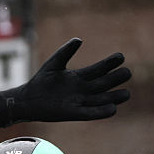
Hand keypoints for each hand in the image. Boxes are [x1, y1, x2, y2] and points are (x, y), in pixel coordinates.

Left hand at [0, 38, 130, 123]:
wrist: (26, 100)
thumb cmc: (40, 81)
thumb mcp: (54, 64)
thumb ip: (65, 52)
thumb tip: (79, 39)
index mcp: (79, 77)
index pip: (100, 69)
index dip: (111, 63)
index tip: (120, 57)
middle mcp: (82, 90)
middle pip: (105, 84)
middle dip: (116, 79)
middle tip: (127, 73)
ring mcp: (79, 102)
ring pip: (102, 99)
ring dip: (114, 97)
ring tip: (126, 94)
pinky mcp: (73, 113)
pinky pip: (90, 113)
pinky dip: (101, 112)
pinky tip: (112, 108)